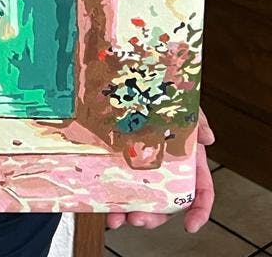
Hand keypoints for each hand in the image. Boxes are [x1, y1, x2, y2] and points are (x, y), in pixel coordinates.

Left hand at [106, 109, 214, 232]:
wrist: (137, 86)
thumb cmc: (167, 102)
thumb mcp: (185, 108)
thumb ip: (199, 122)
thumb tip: (208, 138)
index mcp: (188, 162)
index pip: (200, 191)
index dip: (199, 210)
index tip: (190, 225)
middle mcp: (166, 171)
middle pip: (166, 204)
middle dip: (154, 218)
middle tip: (139, 219)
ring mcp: (143, 169)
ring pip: (141, 200)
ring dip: (130, 212)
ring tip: (118, 217)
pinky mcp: (122, 163)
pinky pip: (118, 184)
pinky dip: (111, 197)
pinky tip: (102, 202)